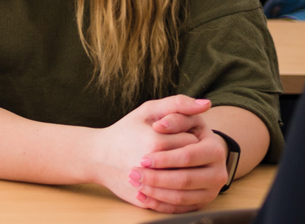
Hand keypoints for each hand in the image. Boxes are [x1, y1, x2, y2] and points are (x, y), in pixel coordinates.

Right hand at [87, 95, 210, 211]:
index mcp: (155, 142)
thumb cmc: (125, 130)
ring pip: (184, 185)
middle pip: (190, 163)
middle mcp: (151, 167)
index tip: (176, 134)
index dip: (186, 136)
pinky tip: (165, 177)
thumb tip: (207, 104)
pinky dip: (173, 191)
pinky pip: (172, 201)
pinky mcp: (146, 201)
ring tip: (170, 163)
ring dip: (182, 173)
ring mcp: (147, 186)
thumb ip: (178, 104)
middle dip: (186, 156)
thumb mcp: (148, 110)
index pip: (192, 141)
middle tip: (174, 149)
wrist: (97, 157)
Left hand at [127, 107, 229, 212]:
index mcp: (214, 147)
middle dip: (157, 178)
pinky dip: (159, 204)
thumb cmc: (162, 128)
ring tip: (135, 183)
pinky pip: (180, 209)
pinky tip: (142, 195)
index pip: (188, 156)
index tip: (143, 158)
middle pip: (185, 180)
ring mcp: (210, 190)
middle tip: (134, 173)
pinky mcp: (200, 202)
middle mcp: (218, 170)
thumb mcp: (165, 112)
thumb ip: (179, 106)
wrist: (164, 149)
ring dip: (155, 192)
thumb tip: (204, 104)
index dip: (165, 158)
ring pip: (182, 197)